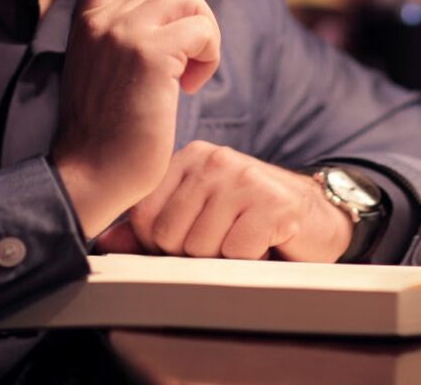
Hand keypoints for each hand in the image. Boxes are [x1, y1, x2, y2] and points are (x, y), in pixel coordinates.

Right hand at [51, 0, 221, 238]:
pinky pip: (201, 30)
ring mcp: (125, 33)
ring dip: (204, 32)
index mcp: (86, 20)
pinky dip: (209, 55)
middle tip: (188, 58)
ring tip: (190, 72)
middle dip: (192, 15)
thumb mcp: (100, 67)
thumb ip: (121, 34)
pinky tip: (190, 87)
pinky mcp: (152, 55)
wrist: (90, 175)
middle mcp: (102, 19)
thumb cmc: (104, 133)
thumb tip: (170, 10)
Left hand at [98, 142, 354, 262]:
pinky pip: (237, 253)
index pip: (143, 216)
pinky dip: (250, 260)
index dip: (160, 244)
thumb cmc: (249, 219)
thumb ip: (149, 228)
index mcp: (188, 159)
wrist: (315, 217)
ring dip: (223, 260)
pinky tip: (264, 243)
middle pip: (169, 236)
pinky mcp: (272, 202)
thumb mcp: (197, 217)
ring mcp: (243, 177)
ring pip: (201, 248)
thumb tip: (105, 241)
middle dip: (193, 255)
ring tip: (242, 240)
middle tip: (222, 241)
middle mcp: (213, 160)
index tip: (190, 239)